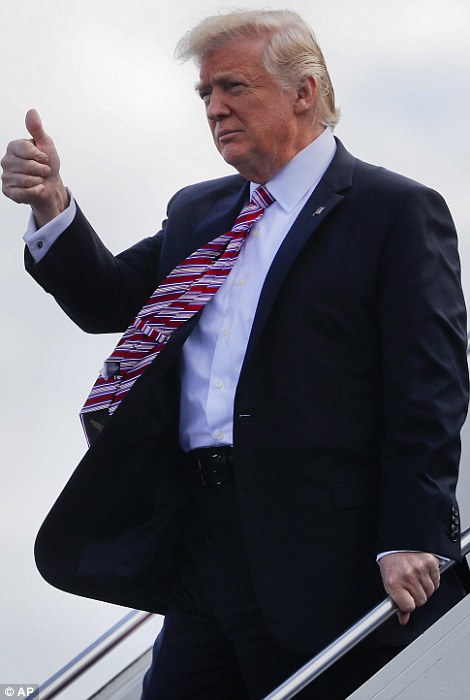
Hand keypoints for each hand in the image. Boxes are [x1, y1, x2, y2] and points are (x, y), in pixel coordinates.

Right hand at [1, 109, 67, 225]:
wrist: (50, 185)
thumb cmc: (47, 164)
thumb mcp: (45, 145)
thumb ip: (37, 129)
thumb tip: (31, 112)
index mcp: (13, 147)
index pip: (26, 149)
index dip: (41, 156)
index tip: (44, 158)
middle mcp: (6, 161)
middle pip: (27, 166)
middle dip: (42, 170)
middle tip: (43, 171)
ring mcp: (5, 176)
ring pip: (26, 180)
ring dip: (39, 181)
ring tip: (39, 179)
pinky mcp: (8, 191)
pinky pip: (23, 193)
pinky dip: (35, 192)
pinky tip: (36, 189)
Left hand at [379, 552, 439, 624]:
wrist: (398, 542)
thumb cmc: (392, 561)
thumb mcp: (388, 582)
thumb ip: (397, 602)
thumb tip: (403, 619)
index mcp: (393, 582)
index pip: (408, 606)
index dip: (408, 604)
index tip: (406, 599)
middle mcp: (407, 576)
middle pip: (421, 600)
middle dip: (416, 595)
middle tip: (410, 584)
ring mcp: (419, 569)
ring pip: (430, 592)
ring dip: (424, 587)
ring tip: (415, 576)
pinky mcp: (430, 563)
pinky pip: (436, 581)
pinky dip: (432, 578)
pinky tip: (422, 571)